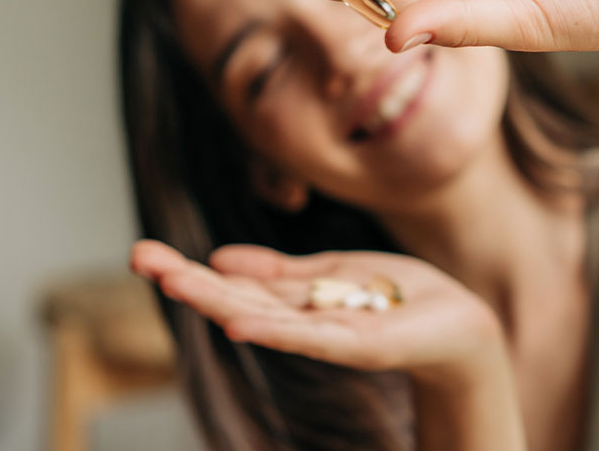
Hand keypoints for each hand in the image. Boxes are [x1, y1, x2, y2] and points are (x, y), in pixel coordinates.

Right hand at [130, 240, 504, 381]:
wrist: (461, 324)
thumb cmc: (401, 299)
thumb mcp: (333, 273)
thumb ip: (281, 271)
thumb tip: (220, 258)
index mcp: (294, 301)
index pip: (232, 283)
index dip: (189, 269)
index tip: (143, 253)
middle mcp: (301, 321)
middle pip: (235, 297)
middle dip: (186, 279)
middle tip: (137, 258)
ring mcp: (327, 335)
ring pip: (262, 315)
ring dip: (215, 299)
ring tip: (172, 281)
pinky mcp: (360, 345)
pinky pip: (309, 337)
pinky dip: (273, 328)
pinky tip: (236, 320)